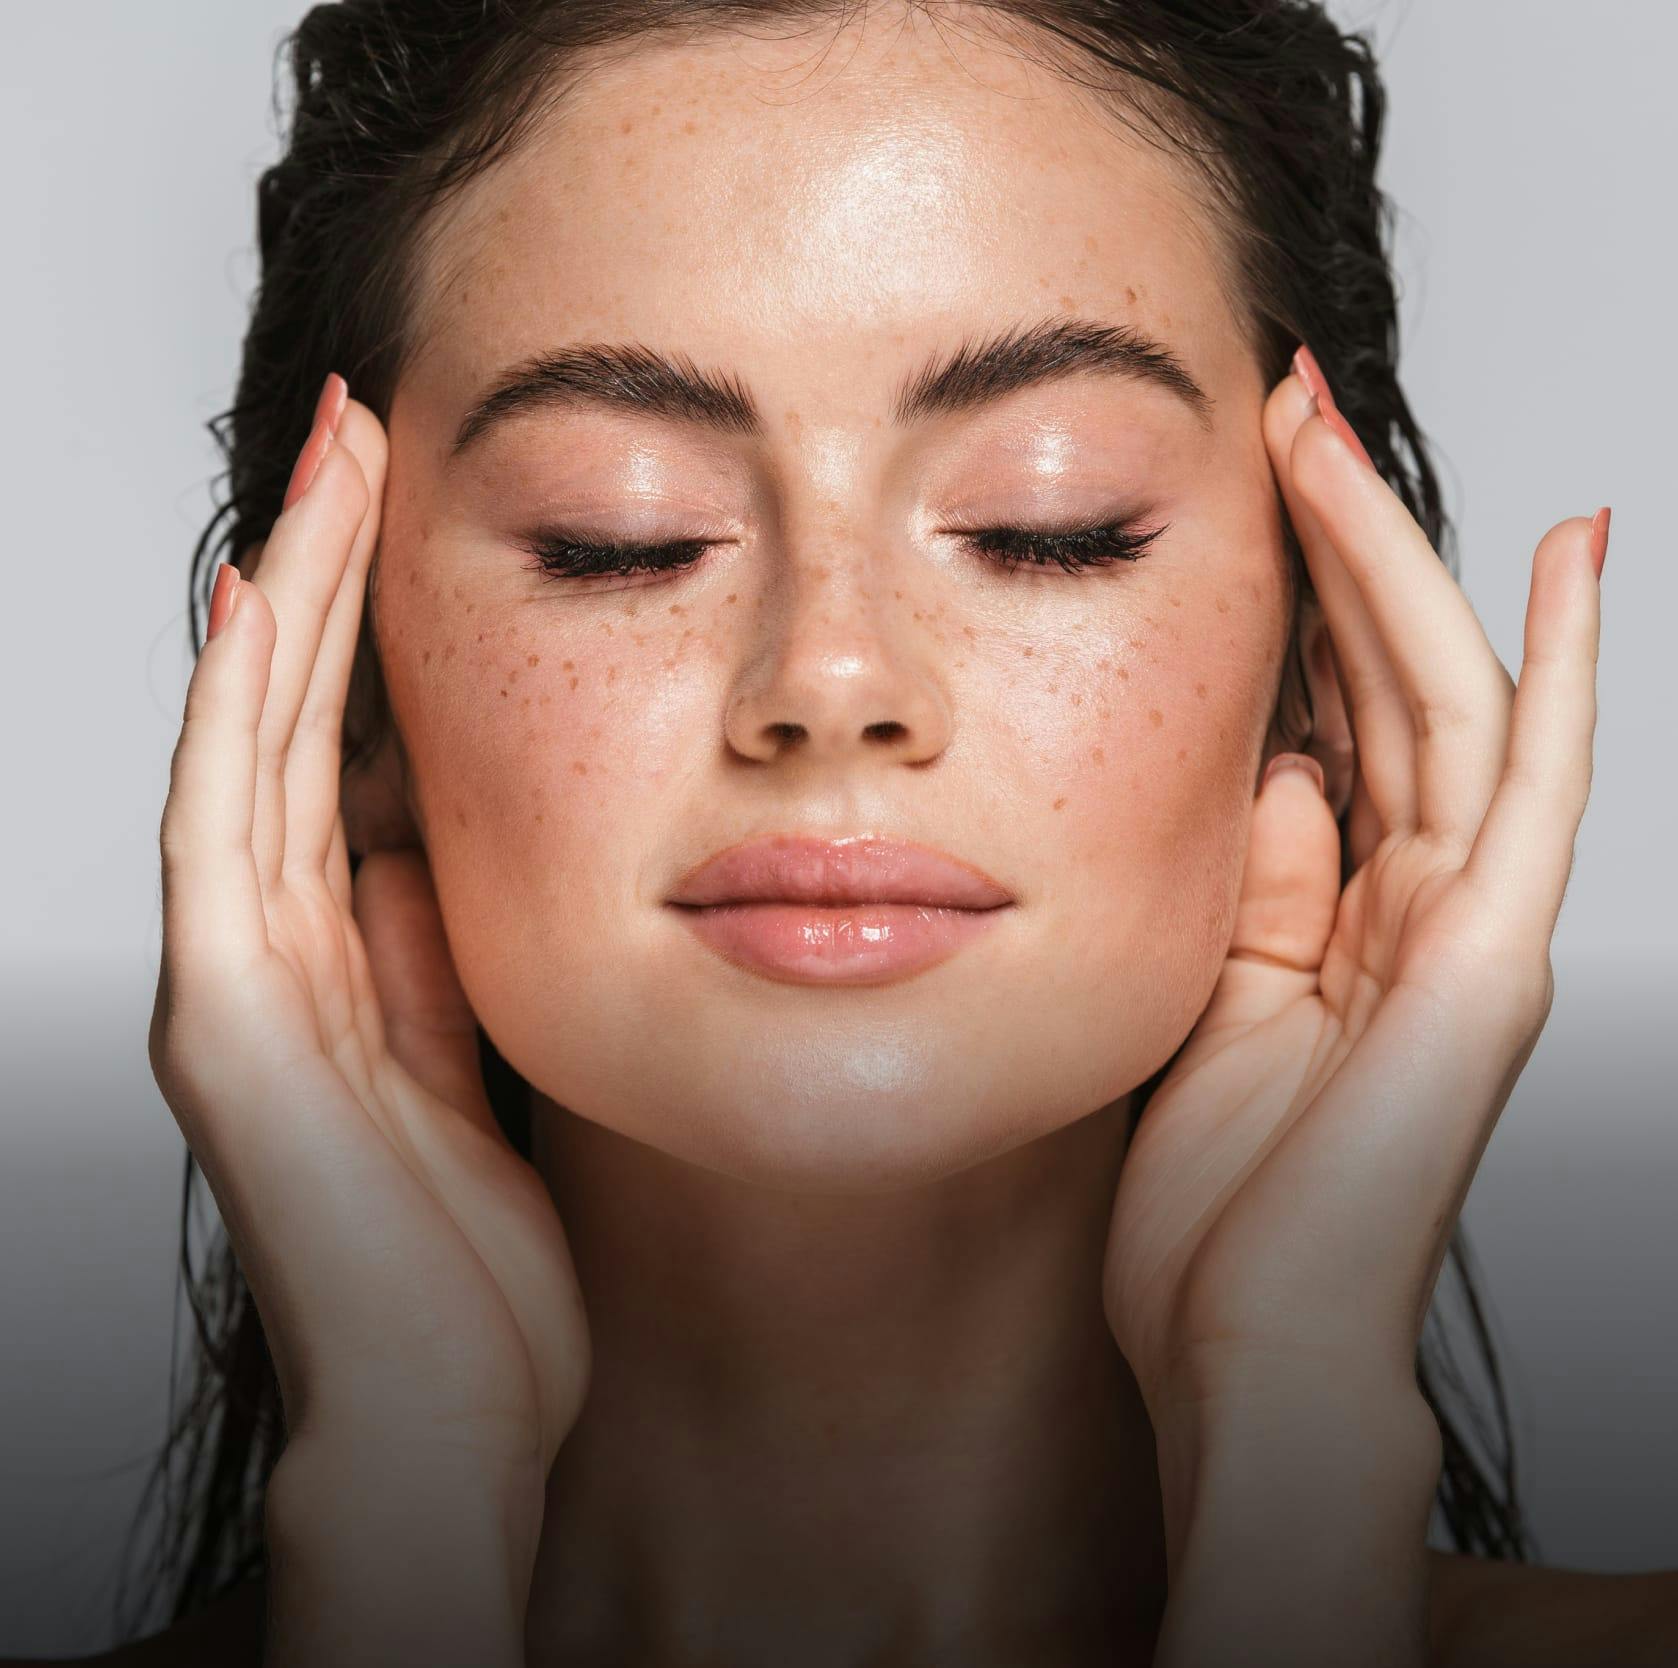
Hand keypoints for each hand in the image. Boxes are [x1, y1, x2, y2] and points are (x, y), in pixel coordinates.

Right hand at [149, 380, 589, 1504]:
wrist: (447, 1416)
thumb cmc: (473, 1271)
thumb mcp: (467, 1076)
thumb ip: (422, 966)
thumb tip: (414, 852)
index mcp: (331, 969)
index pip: (336, 762)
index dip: (357, 634)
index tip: (396, 514)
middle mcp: (264, 960)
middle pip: (286, 728)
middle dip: (318, 578)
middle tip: (352, 431)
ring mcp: (236, 990)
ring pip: (250, 750)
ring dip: (286, 605)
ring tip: (323, 468)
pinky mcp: (230, 1033)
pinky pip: (232, 837)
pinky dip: (243, 718)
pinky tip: (262, 611)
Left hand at [1102, 359, 1603, 1443]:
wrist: (1246, 1339)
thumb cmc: (1212, 1198)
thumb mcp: (1204, 997)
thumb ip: (1249, 881)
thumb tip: (1270, 768)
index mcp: (1336, 910)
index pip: (1327, 714)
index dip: (1290, 595)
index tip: (1233, 483)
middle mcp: (1414, 900)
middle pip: (1387, 678)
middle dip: (1336, 541)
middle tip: (1283, 411)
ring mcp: (1463, 926)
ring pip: (1450, 699)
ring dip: (1397, 562)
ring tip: (1333, 436)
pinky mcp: (1489, 963)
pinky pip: (1533, 789)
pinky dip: (1565, 668)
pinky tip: (1569, 559)